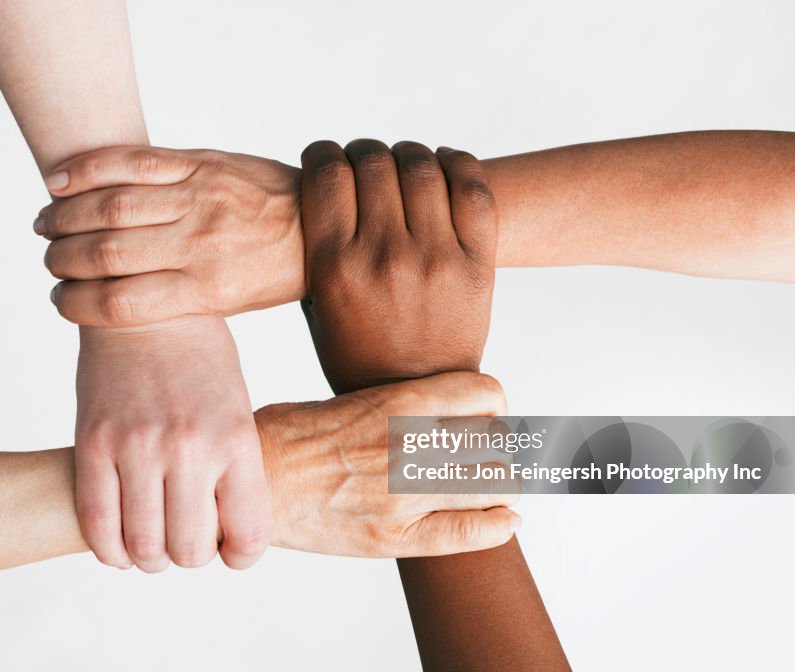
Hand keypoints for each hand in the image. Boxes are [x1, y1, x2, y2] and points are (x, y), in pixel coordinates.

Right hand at [37, 146, 303, 325]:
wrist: (321, 221)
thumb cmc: (273, 273)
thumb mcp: (232, 303)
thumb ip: (176, 300)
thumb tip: (111, 300)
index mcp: (208, 289)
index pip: (121, 302)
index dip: (76, 305)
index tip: (60, 302)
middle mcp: (200, 243)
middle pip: (107, 252)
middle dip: (63, 259)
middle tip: (49, 260)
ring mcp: (199, 197)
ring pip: (113, 205)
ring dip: (65, 215)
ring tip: (44, 224)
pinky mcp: (202, 162)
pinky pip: (135, 161)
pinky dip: (88, 169)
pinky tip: (59, 180)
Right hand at [74, 319, 270, 571]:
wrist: (144, 306)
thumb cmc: (199, 359)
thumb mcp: (237, 407)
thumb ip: (234, 468)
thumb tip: (224, 533)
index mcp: (236, 438)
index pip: (249, 535)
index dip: (241, 555)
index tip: (231, 549)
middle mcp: (189, 447)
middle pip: (190, 551)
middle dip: (191, 556)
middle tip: (186, 539)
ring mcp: (137, 446)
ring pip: (144, 547)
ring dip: (150, 557)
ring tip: (152, 543)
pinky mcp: (93, 442)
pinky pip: (97, 523)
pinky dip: (110, 549)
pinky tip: (119, 545)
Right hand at [262, 371, 518, 556]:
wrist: (253, 483)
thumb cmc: (290, 438)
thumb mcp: (352, 400)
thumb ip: (403, 407)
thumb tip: (444, 416)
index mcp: (398, 402)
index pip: (487, 392)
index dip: (492, 405)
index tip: (483, 416)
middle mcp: (410, 444)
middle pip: (498, 440)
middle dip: (496, 448)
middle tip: (481, 457)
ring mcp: (406, 492)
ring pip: (498, 483)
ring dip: (501, 486)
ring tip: (487, 489)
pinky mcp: (395, 535)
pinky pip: (472, 533)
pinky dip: (498, 526)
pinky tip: (500, 521)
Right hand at [299, 139, 497, 392]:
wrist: (417, 396)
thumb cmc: (358, 353)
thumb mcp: (317, 305)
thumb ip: (317, 247)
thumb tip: (324, 188)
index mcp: (335, 267)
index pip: (326, 173)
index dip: (323, 152)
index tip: (324, 157)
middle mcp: (384, 257)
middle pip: (374, 162)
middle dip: (363, 151)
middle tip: (363, 162)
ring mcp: (435, 258)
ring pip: (422, 166)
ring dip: (406, 154)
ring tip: (401, 164)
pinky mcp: (477, 264)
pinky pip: (473, 189)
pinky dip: (457, 163)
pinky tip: (442, 166)